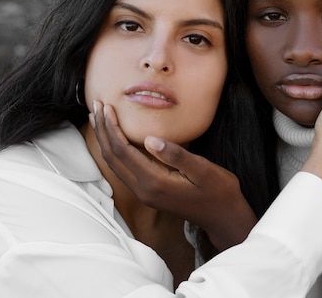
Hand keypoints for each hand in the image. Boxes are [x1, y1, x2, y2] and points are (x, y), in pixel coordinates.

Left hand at [91, 101, 256, 251]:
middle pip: (112, 157)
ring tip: (99, 119)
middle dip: (102, 130)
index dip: (112, 127)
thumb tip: (149, 139)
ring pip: (115, 164)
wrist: (223, 216)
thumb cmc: (218, 190)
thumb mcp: (203, 169)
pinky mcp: (149, 193)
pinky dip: (115, 150)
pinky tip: (115, 139)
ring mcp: (145, 193)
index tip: (107, 106)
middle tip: (97, 105)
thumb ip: (176, 155)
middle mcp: (144, 190)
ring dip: (105, 140)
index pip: (123, 151)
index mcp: (155, 182)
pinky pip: (123, 169)